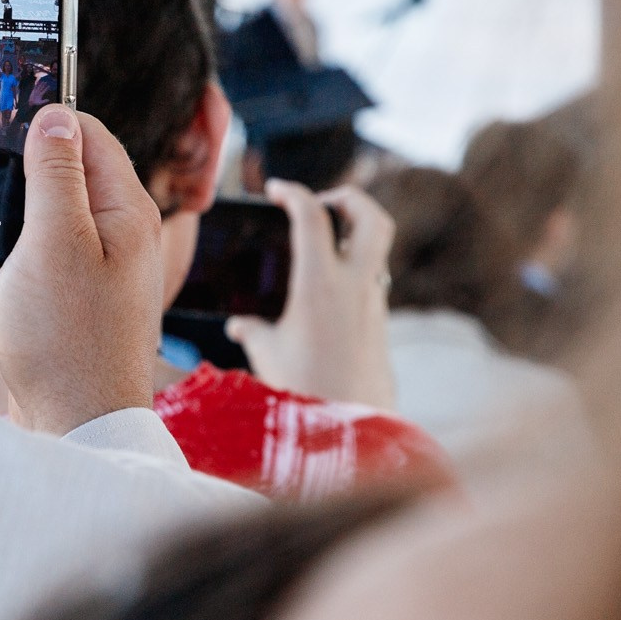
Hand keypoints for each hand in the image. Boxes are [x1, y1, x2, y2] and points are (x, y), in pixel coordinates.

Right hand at [0, 103, 161, 434]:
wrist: (75, 438)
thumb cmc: (73, 337)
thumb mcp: (57, 240)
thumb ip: (54, 175)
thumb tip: (55, 116)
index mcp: (120, 213)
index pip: (86, 137)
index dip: (41, 121)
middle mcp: (104, 244)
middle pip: (41, 191)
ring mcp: (74, 287)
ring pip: (10, 248)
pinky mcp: (45, 324)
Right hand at [225, 181, 396, 409]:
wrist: (353, 429)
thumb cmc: (305, 391)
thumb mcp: (268, 355)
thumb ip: (253, 331)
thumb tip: (239, 326)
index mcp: (320, 282)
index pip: (312, 215)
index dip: (293, 193)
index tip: (277, 190)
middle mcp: (355, 285)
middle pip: (371, 216)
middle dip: (348, 198)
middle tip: (322, 204)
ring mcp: (374, 303)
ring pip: (376, 249)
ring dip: (354, 235)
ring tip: (324, 246)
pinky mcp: (381, 323)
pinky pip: (373, 280)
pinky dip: (354, 270)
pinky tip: (328, 290)